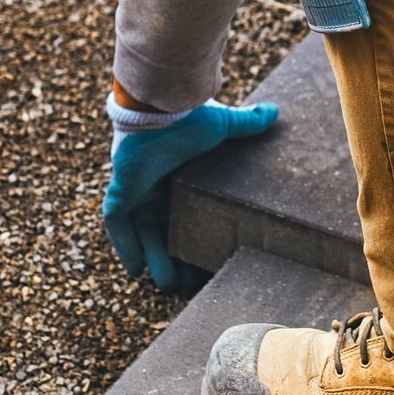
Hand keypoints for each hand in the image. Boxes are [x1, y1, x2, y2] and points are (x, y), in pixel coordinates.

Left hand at [102, 101, 279, 293]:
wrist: (161, 109)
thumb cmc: (189, 117)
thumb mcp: (223, 126)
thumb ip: (246, 124)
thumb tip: (274, 112)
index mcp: (176, 176)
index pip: (183, 216)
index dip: (193, 238)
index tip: (206, 261)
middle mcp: (154, 187)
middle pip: (163, 232)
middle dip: (174, 259)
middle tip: (189, 284)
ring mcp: (135, 191)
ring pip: (143, 235)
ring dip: (154, 260)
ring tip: (169, 285)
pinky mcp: (121, 193)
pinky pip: (119, 226)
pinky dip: (126, 247)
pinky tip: (135, 270)